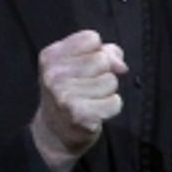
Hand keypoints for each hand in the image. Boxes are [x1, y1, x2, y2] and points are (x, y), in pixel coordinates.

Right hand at [31, 30, 126, 171]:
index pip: (91, 39)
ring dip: (107, 92)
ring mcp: (65, 96)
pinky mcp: (80, 115)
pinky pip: (115, 102)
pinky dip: (112, 107)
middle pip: (102, 59)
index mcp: (50, 56)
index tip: (86, 67)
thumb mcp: (77, 65)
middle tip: (87, 87)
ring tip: (91, 100)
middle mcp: (54, 75)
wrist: (55, 133)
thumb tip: (121, 66)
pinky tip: (97, 111)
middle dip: (102, 73)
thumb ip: (103, 53)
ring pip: (111, 81)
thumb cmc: (70, 92)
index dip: (96, 52)